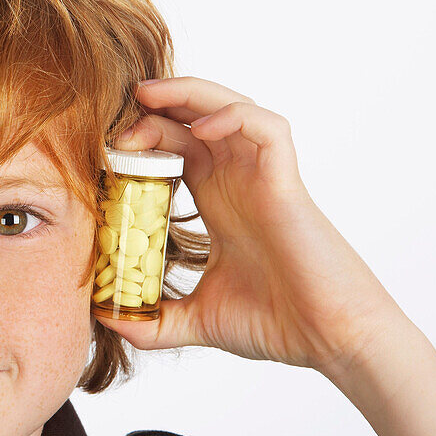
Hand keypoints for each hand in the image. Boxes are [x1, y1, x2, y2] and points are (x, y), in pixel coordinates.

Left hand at [94, 76, 403, 373]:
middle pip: (196, 116)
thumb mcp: (197, 320)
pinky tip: (200, 131)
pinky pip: (267, 126)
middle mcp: (239, 180)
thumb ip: (154, 322)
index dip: (142, 137)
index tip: (105, 150)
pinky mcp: (287, 182)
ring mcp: (264, 177)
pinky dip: (233, 116)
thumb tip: (107, 322)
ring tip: (148, 98)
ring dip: (187, 94)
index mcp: (218, 201)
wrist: (330, 341)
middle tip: (118, 114)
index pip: (176, 146)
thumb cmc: (278, 324)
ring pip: (228, 106)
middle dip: (156, 106)